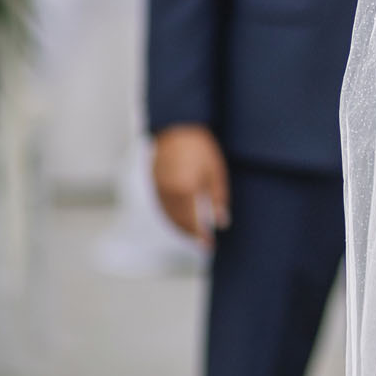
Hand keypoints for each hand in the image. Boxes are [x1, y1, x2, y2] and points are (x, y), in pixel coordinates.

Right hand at [153, 124, 229, 248]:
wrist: (177, 128)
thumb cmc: (200, 148)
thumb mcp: (215, 172)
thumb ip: (218, 199)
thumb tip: (221, 223)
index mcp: (185, 191)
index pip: (193, 223)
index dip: (201, 238)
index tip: (210, 247)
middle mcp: (169, 194)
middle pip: (179, 223)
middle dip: (191, 236)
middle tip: (203, 245)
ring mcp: (159, 190)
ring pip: (169, 217)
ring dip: (181, 229)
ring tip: (194, 236)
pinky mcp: (154, 185)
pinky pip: (163, 208)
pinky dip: (172, 218)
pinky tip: (181, 220)